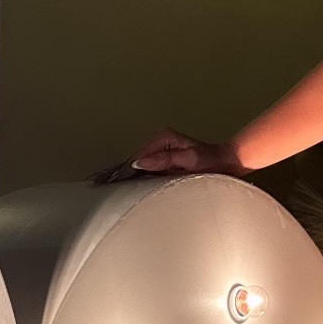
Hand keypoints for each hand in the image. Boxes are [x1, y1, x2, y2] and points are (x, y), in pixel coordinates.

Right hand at [91, 130, 246, 184]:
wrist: (228, 162)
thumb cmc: (213, 161)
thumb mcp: (190, 160)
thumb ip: (165, 161)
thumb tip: (140, 163)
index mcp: (162, 139)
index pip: (136, 158)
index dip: (120, 171)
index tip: (105, 179)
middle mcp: (159, 143)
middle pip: (133, 161)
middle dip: (114, 172)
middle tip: (95, 184)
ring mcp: (162, 151)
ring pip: (137, 166)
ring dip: (121, 175)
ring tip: (102, 184)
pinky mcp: (165, 160)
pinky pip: (145, 170)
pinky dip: (132, 177)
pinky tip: (121, 184)